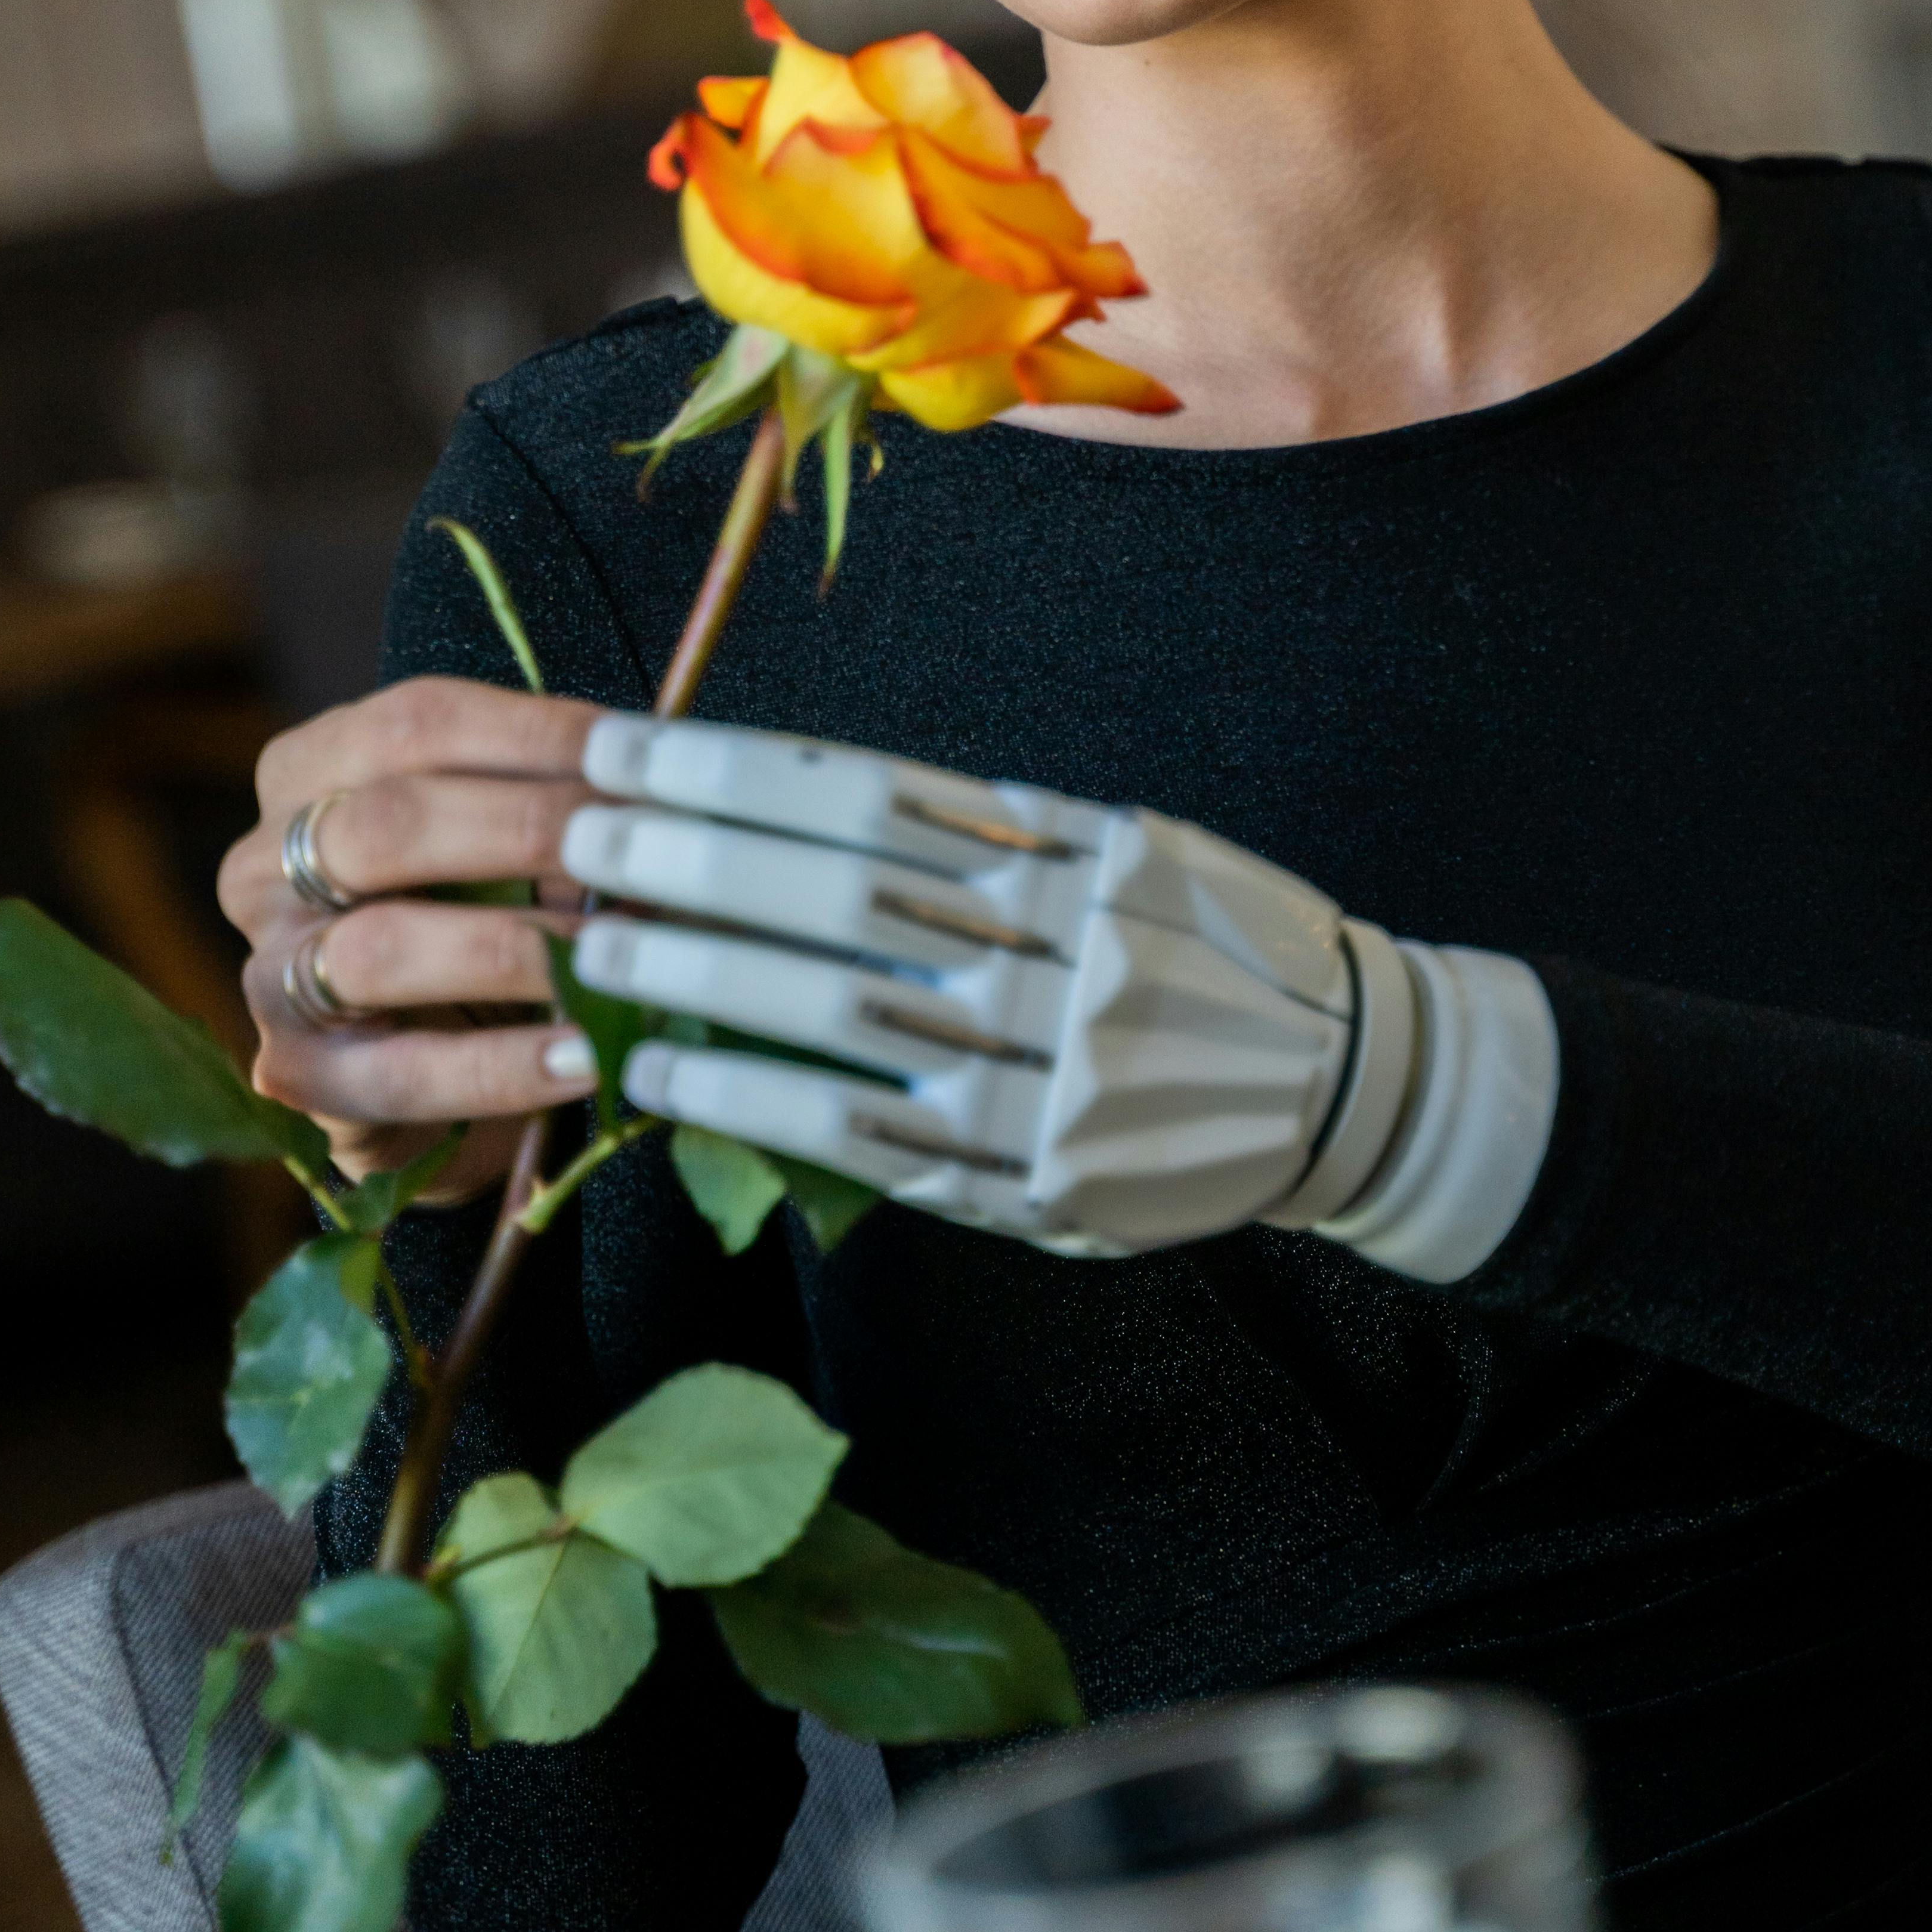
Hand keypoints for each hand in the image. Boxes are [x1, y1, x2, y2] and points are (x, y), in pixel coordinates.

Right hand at [219, 680, 608, 1201]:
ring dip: (520, 949)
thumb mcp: (513, 841)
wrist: (444, 1068)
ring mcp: (271, 973)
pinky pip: (402, 1075)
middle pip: (390, 824)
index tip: (641, 755)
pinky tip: (588, 1057)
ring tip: (623, 957)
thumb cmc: (488, 913)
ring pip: (383, 947)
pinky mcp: (301, 1076)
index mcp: (311, 771)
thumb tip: (673, 790)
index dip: (535, 734)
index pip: (415, 723)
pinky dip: (504, 1068)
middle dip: (529, 830)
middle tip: (641, 850)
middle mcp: (264, 864)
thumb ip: (563, 805)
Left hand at [562, 721, 1557, 1271]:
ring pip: (849, 1015)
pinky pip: (873, 1138)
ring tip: (595, 948)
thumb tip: (810, 799)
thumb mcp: (1128, 851)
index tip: (628, 750)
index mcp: (1079, 854)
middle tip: (580, 836)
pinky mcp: (1037, 1181)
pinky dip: (760, 1102)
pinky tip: (666, 1079)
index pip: (872, 798)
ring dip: (706, 978)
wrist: (1351, 1085)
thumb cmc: (1212, 945)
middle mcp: (1067, 953)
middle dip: (698, 861)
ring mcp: (1054, 1073)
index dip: (736, 774)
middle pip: (845, 895)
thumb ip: (995, 830)